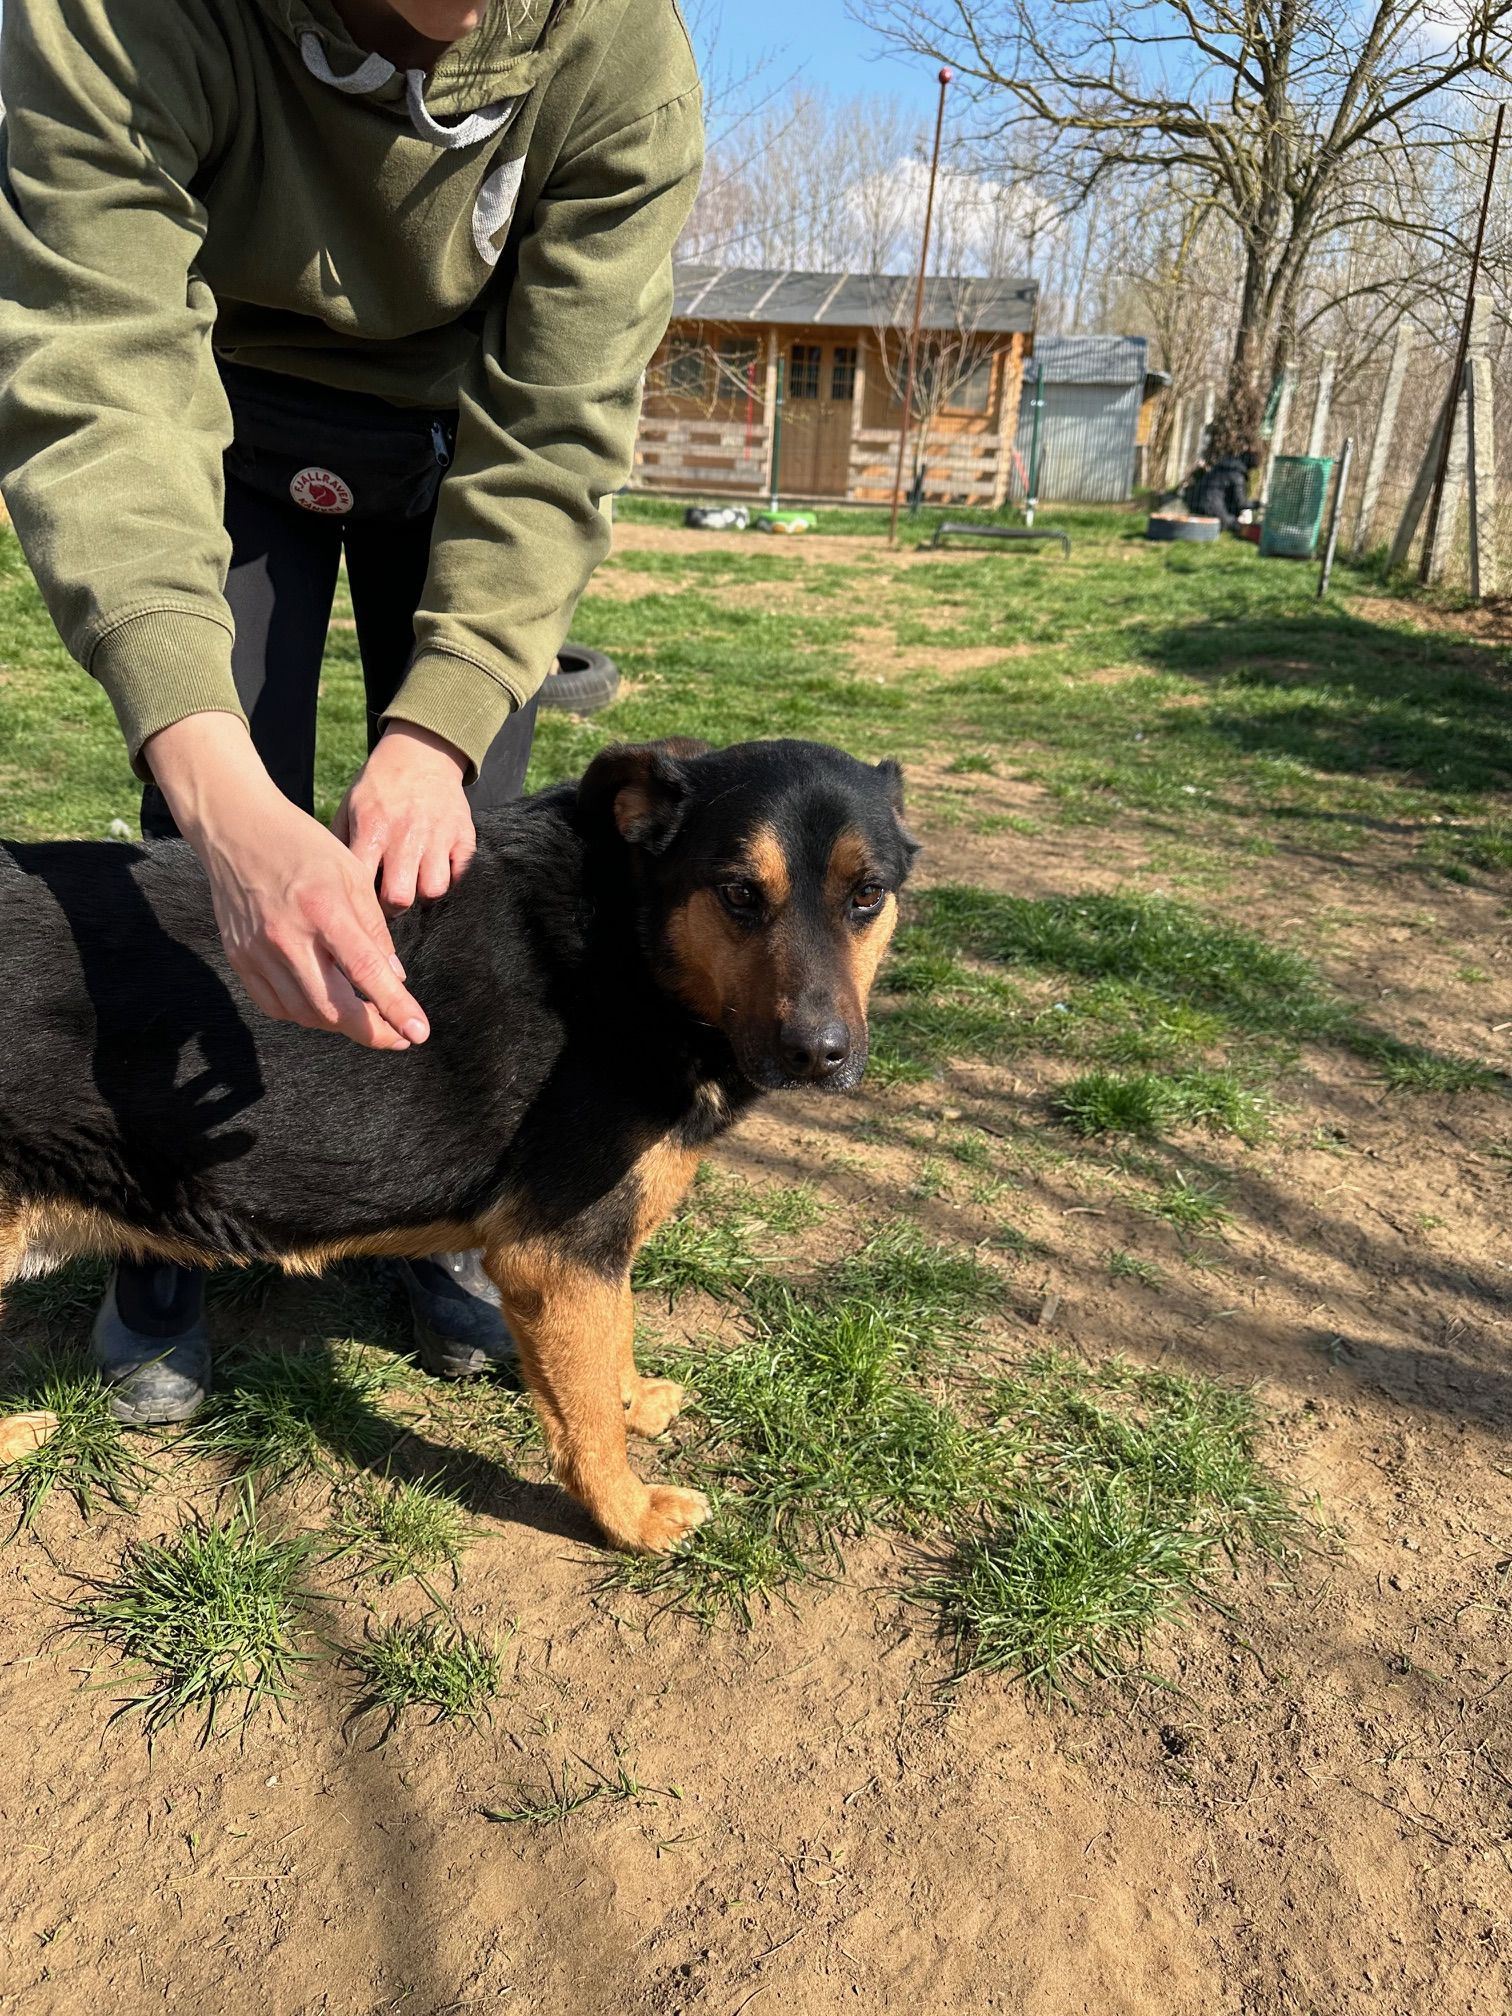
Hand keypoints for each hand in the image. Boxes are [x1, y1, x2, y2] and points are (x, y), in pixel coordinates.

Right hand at [144, 713, 428, 1050]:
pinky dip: (305, 1014)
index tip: (418, 1033)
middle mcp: (287, 936)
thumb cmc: (302, 845)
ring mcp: (257, 951)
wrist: (235, 828)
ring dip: (340, 1025)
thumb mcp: (352, 874)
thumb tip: (393, 979)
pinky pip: (276, 1005)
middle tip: (397, 1035)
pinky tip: (325, 1006)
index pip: (366, 971)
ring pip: (305, 1013)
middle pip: (333, 1007)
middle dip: (372, 1031)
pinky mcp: (239, 958)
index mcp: (323, 909)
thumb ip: (374, 930)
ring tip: (364, 1017)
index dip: (394, 1007)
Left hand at [333, 722, 475, 914]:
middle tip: (390, 901)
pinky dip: (450, 879)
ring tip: (415, 885)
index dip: (361, 904)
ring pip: (434, 890)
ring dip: (423, 893)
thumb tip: (332, 881)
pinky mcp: (464, 835)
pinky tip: (436, 870)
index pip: (363, 884)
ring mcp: (438, 836)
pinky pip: (460, 875)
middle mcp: (406, 834)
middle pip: (401, 897)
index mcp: (372, 829)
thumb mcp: (350, 806)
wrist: (421, 751)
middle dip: (393, 907)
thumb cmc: (380, 784)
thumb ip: (342, 843)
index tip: (362, 905)